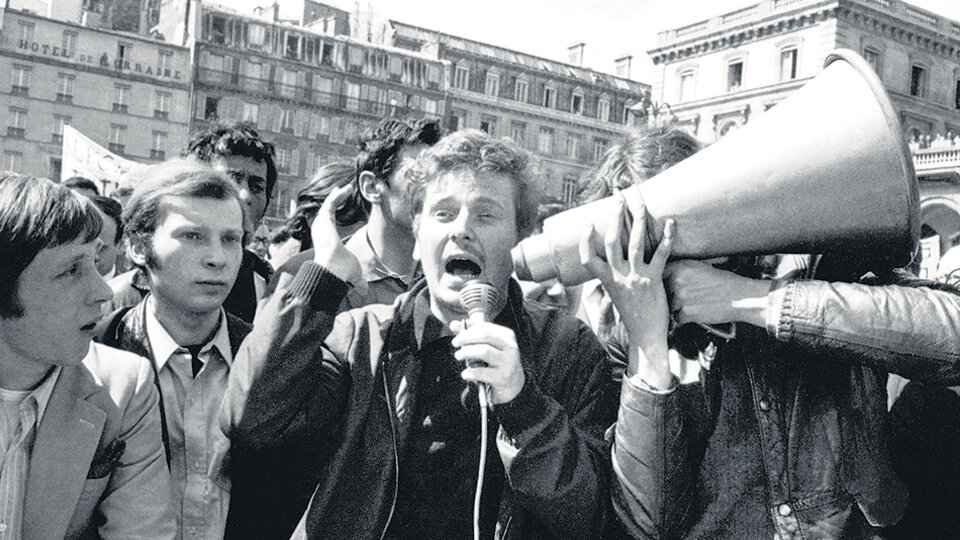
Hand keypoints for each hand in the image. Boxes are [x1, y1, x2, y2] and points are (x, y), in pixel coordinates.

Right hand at [311, 185, 366, 294]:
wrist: (333, 270)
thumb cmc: (341, 272)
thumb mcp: (354, 273)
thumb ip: (358, 281)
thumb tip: (365, 292)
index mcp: (326, 240)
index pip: (329, 223)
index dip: (334, 213)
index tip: (340, 204)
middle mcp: (321, 231)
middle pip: (326, 211)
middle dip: (333, 200)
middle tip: (340, 191)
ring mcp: (321, 225)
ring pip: (328, 205)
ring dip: (336, 196)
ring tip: (345, 188)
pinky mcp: (323, 220)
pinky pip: (330, 203)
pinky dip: (337, 196)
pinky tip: (345, 189)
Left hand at [451, 320, 524, 404]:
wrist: (513, 385)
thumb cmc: (496, 363)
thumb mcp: (487, 346)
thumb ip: (471, 334)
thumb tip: (454, 324)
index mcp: (507, 336)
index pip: (486, 327)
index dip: (469, 330)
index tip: (458, 337)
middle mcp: (510, 347)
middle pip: (485, 335)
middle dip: (466, 338)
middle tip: (455, 343)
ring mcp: (508, 362)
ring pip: (484, 351)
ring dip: (467, 352)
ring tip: (458, 356)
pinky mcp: (503, 377)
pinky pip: (482, 372)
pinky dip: (470, 372)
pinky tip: (465, 374)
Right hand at [579, 194, 672, 387]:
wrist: (646, 336)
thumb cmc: (632, 316)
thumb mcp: (616, 297)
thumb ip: (614, 280)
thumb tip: (612, 267)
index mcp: (606, 281)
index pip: (588, 258)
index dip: (585, 241)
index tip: (588, 224)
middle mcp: (618, 277)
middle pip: (611, 242)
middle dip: (614, 217)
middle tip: (618, 199)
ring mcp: (634, 278)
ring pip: (632, 243)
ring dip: (636, 220)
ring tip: (639, 203)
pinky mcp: (653, 280)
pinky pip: (660, 254)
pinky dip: (666, 237)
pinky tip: (670, 223)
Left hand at [663, 260, 769, 327]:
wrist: (740, 297)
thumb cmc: (724, 282)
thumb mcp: (701, 268)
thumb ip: (682, 271)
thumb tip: (668, 274)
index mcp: (681, 267)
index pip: (661, 274)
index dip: (663, 283)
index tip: (667, 288)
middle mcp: (677, 280)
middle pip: (663, 293)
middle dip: (670, 298)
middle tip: (685, 300)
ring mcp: (680, 297)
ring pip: (670, 307)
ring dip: (677, 309)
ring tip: (694, 307)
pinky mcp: (686, 312)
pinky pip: (677, 319)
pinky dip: (685, 319)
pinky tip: (697, 314)